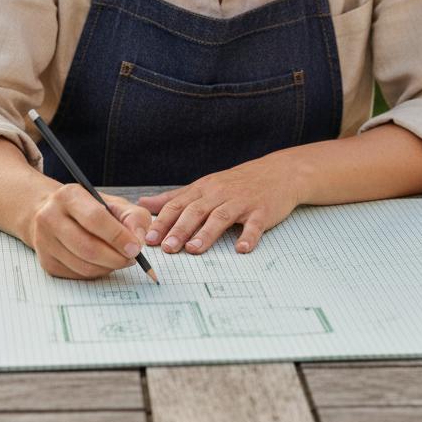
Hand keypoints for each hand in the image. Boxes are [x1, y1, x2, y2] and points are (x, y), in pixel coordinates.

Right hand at [27, 184, 152, 279]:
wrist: (53, 213)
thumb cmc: (88, 208)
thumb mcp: (113, 203)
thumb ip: (133, 217)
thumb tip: (138, 241)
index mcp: (68, 196)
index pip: (95, 218)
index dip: (118, 236)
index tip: (135, 248)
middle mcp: (50, 217)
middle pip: (87, 247)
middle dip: (116, 258)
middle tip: (131, 258)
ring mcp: (45, 241)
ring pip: (83, 265)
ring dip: (108, 267)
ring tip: (119, 259)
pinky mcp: (47, 262)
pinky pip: (78, 275)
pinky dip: (96, 272)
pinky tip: (103, 263)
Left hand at [137, 155, 300, 254]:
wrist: (277, 173)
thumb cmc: (236, 183)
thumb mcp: (204, 186)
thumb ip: (174, 197)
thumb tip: (143, 203)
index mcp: (203, 189)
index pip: (178, 204)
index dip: (162, 221)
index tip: (149, 238)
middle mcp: (219, 193)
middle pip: (196, 211)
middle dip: (179, 229)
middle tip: (167, 248)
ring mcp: (241, 202)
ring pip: (221, 216)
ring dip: (207, 233)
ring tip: (194, 249)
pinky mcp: (262, 210)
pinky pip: (254, 224)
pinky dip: (248, 236)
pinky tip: (241, 248)